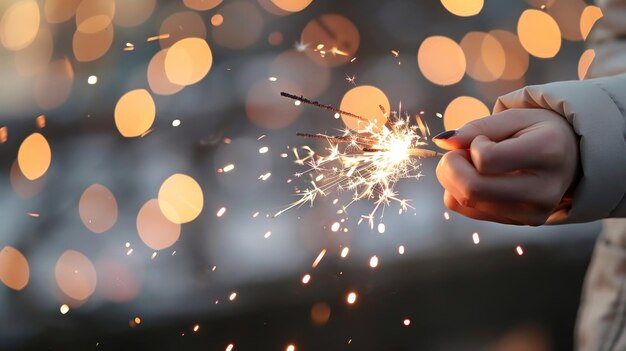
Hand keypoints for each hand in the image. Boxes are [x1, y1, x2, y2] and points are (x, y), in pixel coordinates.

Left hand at [433, 108, 579, 224]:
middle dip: (450, 167)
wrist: (571, 158)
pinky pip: (468, 211)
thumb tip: (443, 143)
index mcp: (547, 152)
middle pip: (472, 190)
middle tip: (458, 153)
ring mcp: (532, 213)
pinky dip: (459, 192)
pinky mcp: (519, 224)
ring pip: (464, 202)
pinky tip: (477, 178)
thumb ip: (477, 127)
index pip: (486, 159)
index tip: (482, 140)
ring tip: (470, 164)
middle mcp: (543, 190)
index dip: (473, 145)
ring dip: (452, 179)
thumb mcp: (514, 118)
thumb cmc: (538, 132)